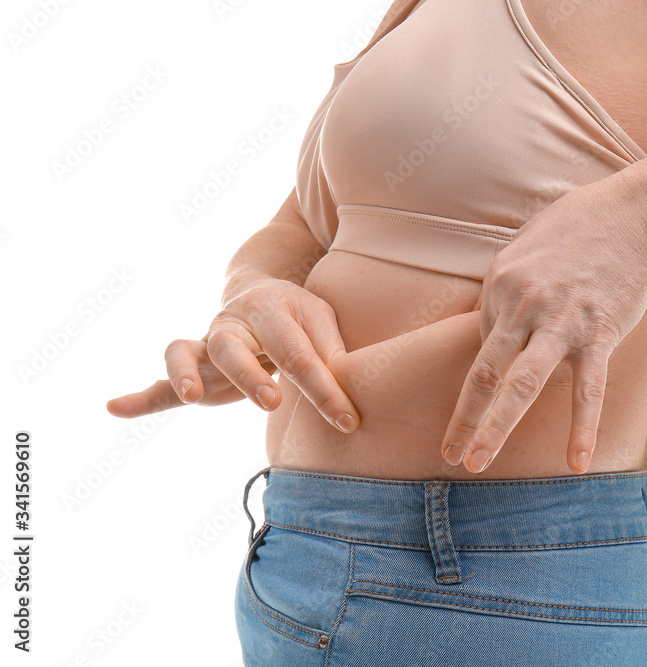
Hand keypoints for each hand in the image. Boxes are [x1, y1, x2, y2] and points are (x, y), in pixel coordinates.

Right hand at [106, 278, 359, 432]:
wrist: (264, 292)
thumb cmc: (299, 317)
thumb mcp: (322, 322)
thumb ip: (332, 352)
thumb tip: (347, 387)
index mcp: (271, 308)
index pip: (298, 353)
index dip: (324, 389)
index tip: (348, 420)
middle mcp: (233, 323)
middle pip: (233, 347)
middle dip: (250, 375)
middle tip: (273, 401)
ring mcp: (207, 342)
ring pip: (188, 353)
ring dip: (184, 374)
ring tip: (187, 395)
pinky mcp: (193, 366)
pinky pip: (161, 379)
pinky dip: (139, 396)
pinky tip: (114, 407)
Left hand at [439, 175, 646, 474]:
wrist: (638, 215)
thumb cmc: (582, 226)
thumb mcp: (528, 246)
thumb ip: (509, 286)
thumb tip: (499, 324)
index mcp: (501, 282)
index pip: (487, 338)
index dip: (494, 362)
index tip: (498, 382)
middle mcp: (523, 304)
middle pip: (485, 372)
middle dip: (464, 418)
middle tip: (450, 454)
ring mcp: (561, 322)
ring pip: (520, 385)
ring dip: (495, 428)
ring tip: (477, 463)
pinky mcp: (599, 334)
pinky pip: (588, 391)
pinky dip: (582, 429)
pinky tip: (576, 462)